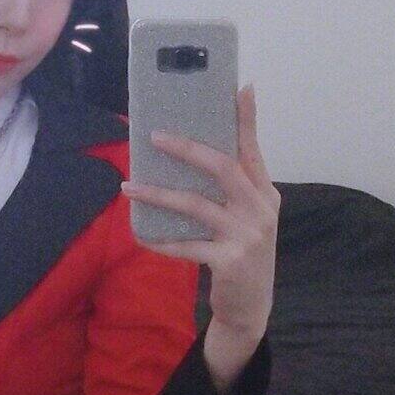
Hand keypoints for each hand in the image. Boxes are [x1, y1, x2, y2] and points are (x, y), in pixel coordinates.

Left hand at [120, 83, 280, 342]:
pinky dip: (161, 240)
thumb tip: (195, 154)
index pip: (253, 149)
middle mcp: (261, 210)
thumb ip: (232, 189)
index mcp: (265, 193)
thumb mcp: (247, 218)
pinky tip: (141, 235)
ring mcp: (246, 236)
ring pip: (196, 205)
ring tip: (129, 187)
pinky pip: (186, 245)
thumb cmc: (242, 254)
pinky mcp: (229, 261)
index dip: (247, 119)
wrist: (251, 307)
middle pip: (223, 167)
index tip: (240, 88)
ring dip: (159, 194)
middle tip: (155, 136)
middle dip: (187, 149)